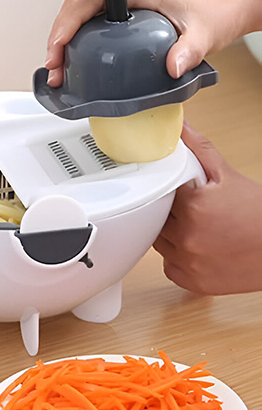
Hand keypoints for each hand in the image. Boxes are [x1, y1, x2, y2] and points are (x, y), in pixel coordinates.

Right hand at [45, 0, 261, 86]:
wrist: (223, 12)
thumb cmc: (213, 13)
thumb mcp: (205, 34)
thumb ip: (190, 50)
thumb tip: (173, 67)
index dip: (70, 21)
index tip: (61, 45)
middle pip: (77, 10)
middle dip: (59, 38)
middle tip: (54, 66)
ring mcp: (122, 12)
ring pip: (80, 21)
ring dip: (63, 45)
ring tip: (59, 73)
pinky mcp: (121, 26)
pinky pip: (90, 31)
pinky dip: (76, 49)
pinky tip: (74, 68)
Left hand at [152, 125, 261, 294]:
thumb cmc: (259, 214)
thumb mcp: (228, 175)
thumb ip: (200, 150)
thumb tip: (181, 128)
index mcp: (192, 208)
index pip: (160, 194)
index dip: (170, 193)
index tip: (182, 193)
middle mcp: (186, 237)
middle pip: (158, 219)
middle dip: (171, 213)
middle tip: (194, 210)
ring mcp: (187, 262)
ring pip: (160, 243)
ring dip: (171, 235)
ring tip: (197, 227)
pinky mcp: (191, 282)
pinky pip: (169, 266)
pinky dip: (178, 258)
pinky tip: (196, 247)